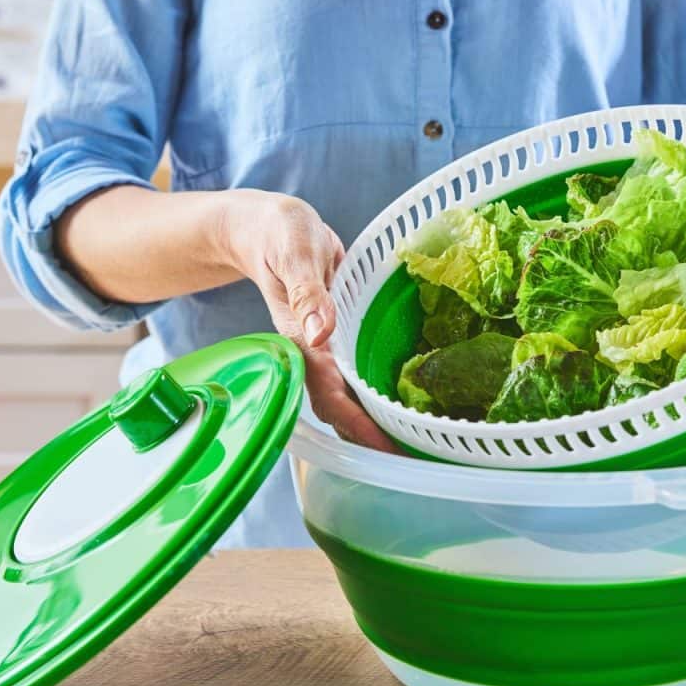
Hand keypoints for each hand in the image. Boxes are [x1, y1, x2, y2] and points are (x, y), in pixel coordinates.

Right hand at [219, 191, 398, 451]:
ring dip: (379, 418)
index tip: (387, 448)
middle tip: (420, 456)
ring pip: (351, 395)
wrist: (264, 229)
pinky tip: (407, 399)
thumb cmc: (278, 235)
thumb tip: (320, 334)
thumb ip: (307, 291)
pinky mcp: (338, 337)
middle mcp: (314, 352)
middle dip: (375, 436)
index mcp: (301, 341)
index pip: (329, 396)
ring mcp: (326, 348)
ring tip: (421, 440)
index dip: (358, 425)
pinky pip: (358, 372)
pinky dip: (379, 390)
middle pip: (343, 408)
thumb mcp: (293, 253)